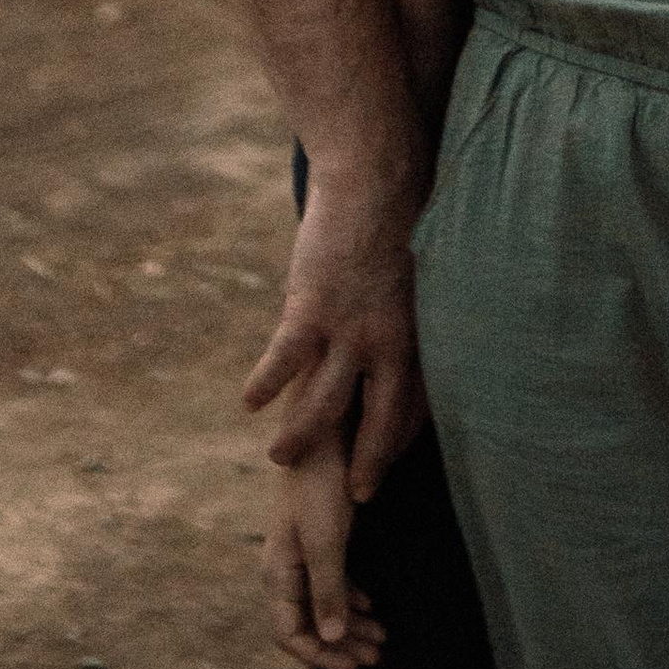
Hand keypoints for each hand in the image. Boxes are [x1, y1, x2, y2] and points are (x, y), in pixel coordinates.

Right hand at [240, 162, 428, 493]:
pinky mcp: (311, 308)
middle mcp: (389, 341)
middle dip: (368, 462)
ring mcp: (350, 328)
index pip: (416, 404)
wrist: (377, 171)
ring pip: (324, 405)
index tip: (391, 461)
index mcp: (418, 332)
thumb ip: (409, 308)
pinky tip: (250, 403)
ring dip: (301, 438)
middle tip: (357, 496)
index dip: (403, 439)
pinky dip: (265, 384)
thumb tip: (406, 326)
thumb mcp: (419, 271)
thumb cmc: (400, 213)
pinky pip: (284, 362)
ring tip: (280, 458)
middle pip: (381, 420)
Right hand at [262, 441, 385, 668]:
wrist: (327, 434)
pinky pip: (334, 583)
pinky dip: (353, 599)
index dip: (320, 655)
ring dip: (352, 625)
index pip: (290, 634)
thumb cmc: (322, 487)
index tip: (354, 665)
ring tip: (383, 638)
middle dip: (342, 644)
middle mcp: (286, 569)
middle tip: (378, 656)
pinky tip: (372, 606)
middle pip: (309, 624)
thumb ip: (328, 590)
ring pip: (325, 605)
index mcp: (278, 574)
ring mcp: (303, 555)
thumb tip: (332, 638)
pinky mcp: (322, 540)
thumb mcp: (326, 541)